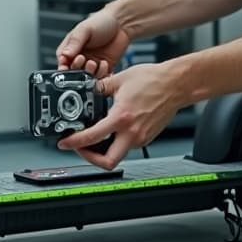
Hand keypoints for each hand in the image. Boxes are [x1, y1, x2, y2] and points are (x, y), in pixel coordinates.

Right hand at [56, 7, 130, 77]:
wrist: (121, 23)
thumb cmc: (101, 22)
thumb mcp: (84, 29)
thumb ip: (74, 42)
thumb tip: (64, 55)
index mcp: (70, 48)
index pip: (62, 62)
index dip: (64, 67)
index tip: (68, 66)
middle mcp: (80, 57)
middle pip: (73, 72)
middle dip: (77, 70)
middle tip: (84, 60)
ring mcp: (92, 64)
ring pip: (86, 77)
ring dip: (90, 73)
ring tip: (94, 63)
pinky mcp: (104, 68)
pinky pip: (100, 78)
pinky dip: (101, 75)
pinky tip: (104, 65)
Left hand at [56, 63, 186, 169]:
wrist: (176, 83)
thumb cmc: (154, 80)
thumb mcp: (119, 80)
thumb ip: (99, 87)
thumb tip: (87, 90)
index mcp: (121, 118)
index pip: (92, 137)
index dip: (74, 143)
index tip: (65, 143)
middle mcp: (132, 133)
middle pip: (107, 162)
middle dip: (90, 159)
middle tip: (81, 148)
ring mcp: (141, 138)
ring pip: (117, 154)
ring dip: (103, 150)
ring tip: (94, 138)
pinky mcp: (147, 137)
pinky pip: (127, 146)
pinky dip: (116, 142)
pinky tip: (112, 130)